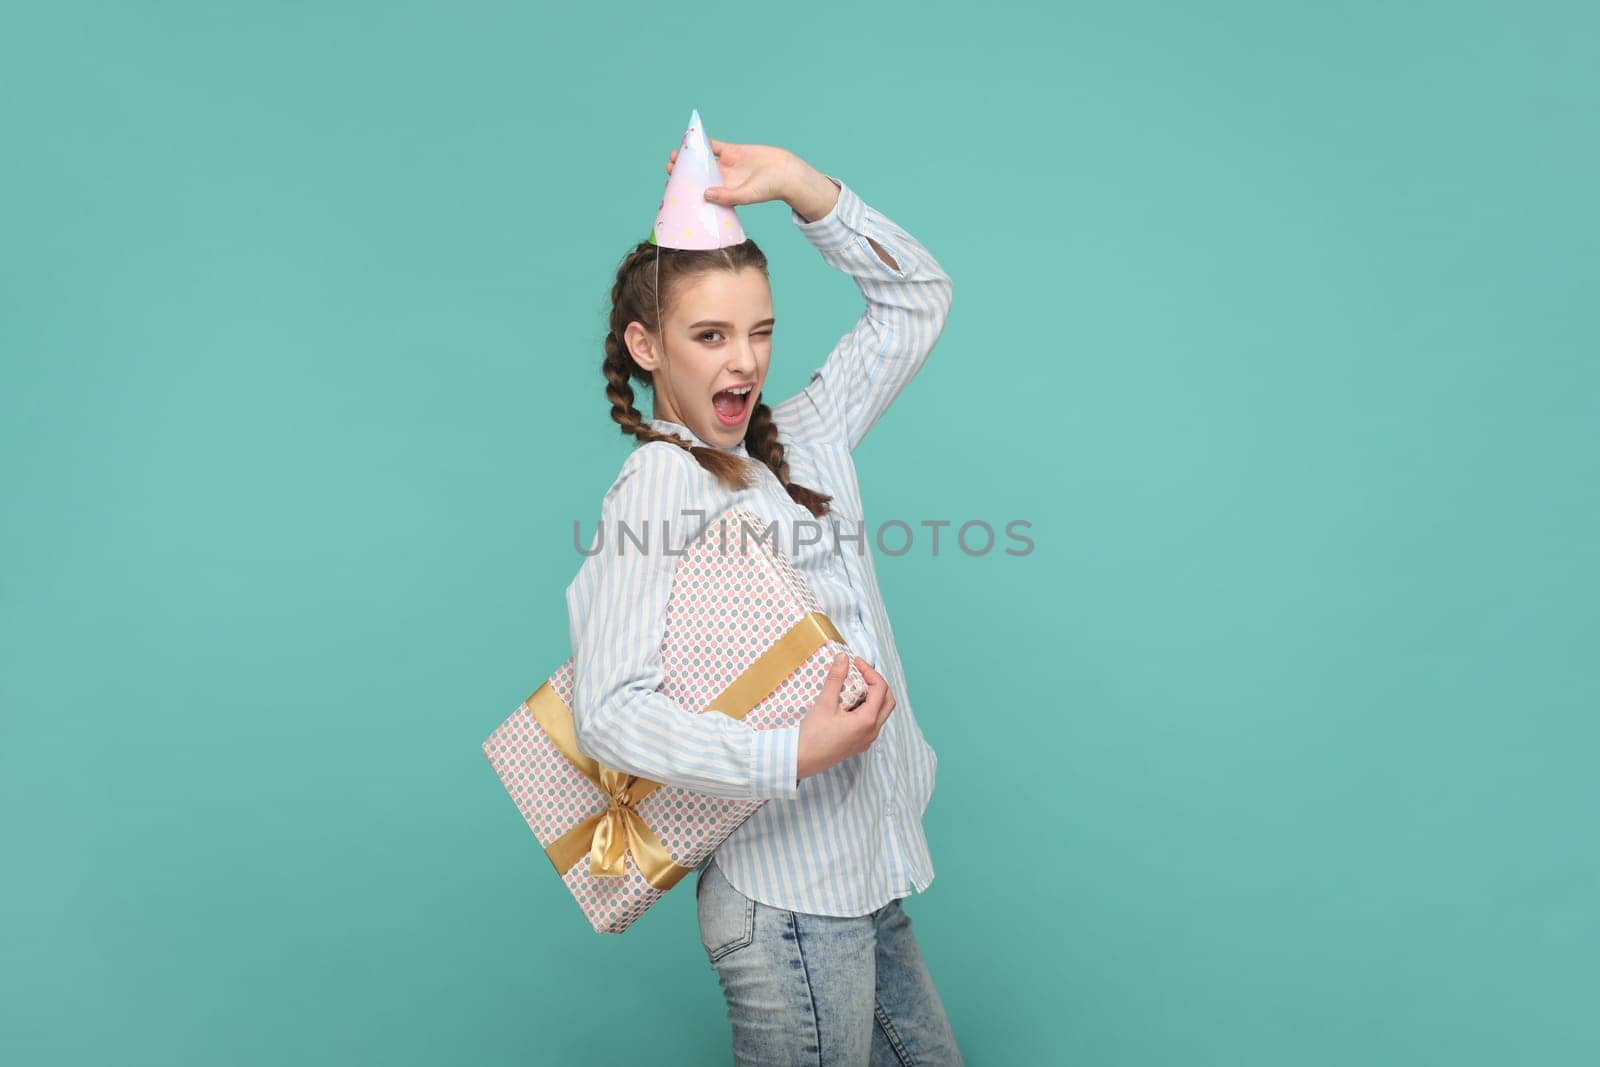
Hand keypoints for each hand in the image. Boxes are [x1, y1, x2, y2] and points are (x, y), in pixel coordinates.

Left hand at [666, 138, 801, 208]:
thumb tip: (705, 194)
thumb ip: (727, 196)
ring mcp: (726, 164)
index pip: (699, 192)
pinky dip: (702, 142)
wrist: (785, 171)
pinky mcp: (732, 151)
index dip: (686, 190)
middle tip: (670, 168)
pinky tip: (690, 141)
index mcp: (723, 193)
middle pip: (696, 176)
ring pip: (701, 160)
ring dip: (688, 157)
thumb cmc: (769, 189)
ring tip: (675, 156)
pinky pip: (713, 146)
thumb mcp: (747, 195)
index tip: (673, 187)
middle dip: (682, 172)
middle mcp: (722, 179)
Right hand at [795, 654, 896, 779]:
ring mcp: (867, 740)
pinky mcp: (859, 744)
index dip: (870, 672)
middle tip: (861, 672)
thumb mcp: (824, 703)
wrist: (801, 760)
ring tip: (855, 685)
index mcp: (868, 721)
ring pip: (881, 713)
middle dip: (877, 683)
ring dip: (873, 696)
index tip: (855, 662)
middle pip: (888, 701)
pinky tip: (850, 703)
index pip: (880, 689)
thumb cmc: (812, 734)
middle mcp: (872, 732)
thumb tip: (843, 657)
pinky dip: (867, 708)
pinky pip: (872, 723)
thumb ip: (836, 679)